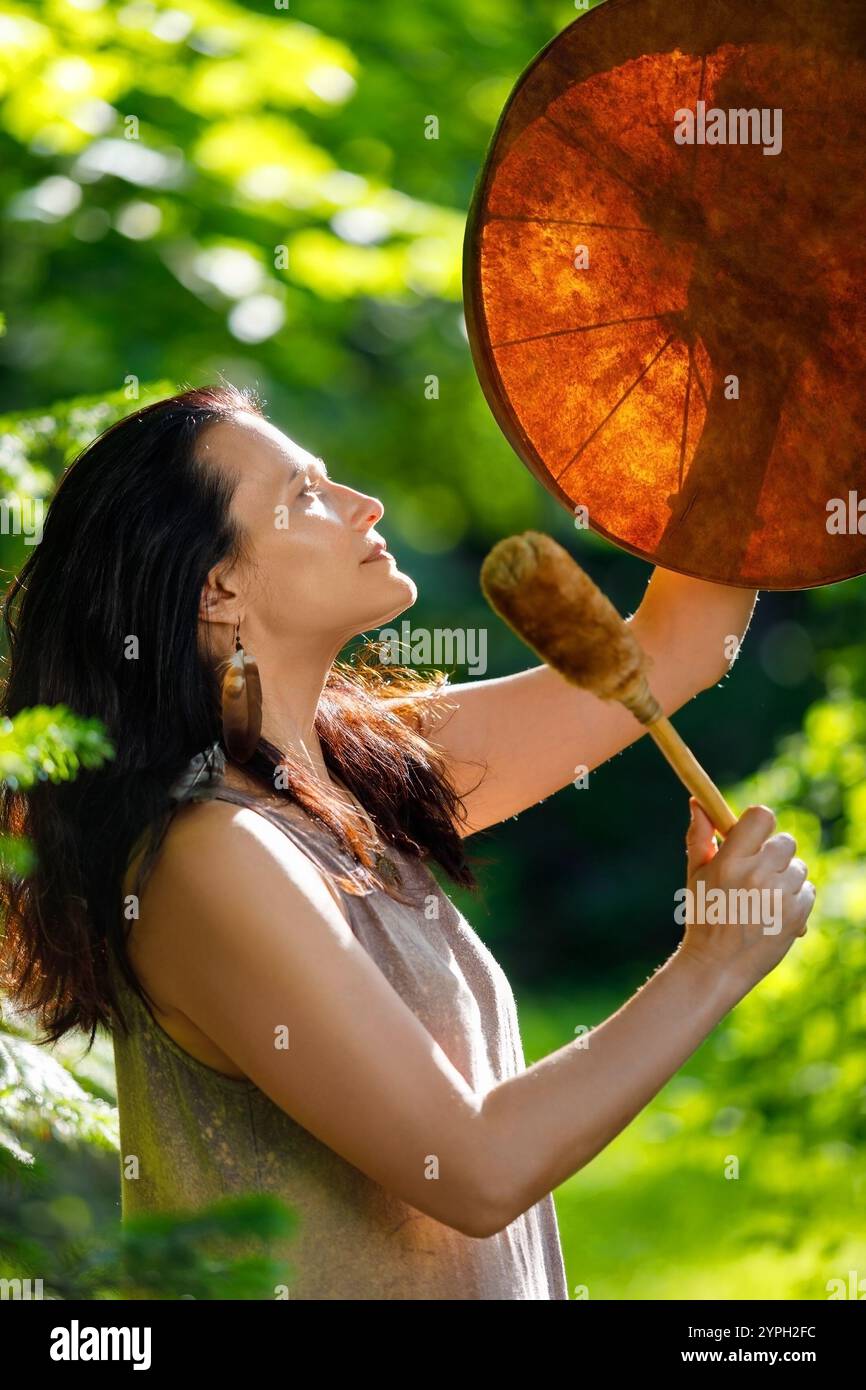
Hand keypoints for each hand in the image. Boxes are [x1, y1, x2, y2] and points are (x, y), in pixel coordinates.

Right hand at [678, 798, 815, 991]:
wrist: (717, 966)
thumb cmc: (703, 916)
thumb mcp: (695, 875)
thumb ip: (699, 837)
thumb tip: (697, 804)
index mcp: (730, 861)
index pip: (762, 816)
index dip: (759, 823)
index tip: (753, 836)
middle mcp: (757, 875)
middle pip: (785, 841)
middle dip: (773, 853)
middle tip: (758, 871)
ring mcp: (779, 896)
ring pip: (798, 867)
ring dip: (785, 877)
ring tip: (763, 897)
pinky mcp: (796, 916)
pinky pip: (808, 890)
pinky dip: (795, 898)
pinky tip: (774, 911)